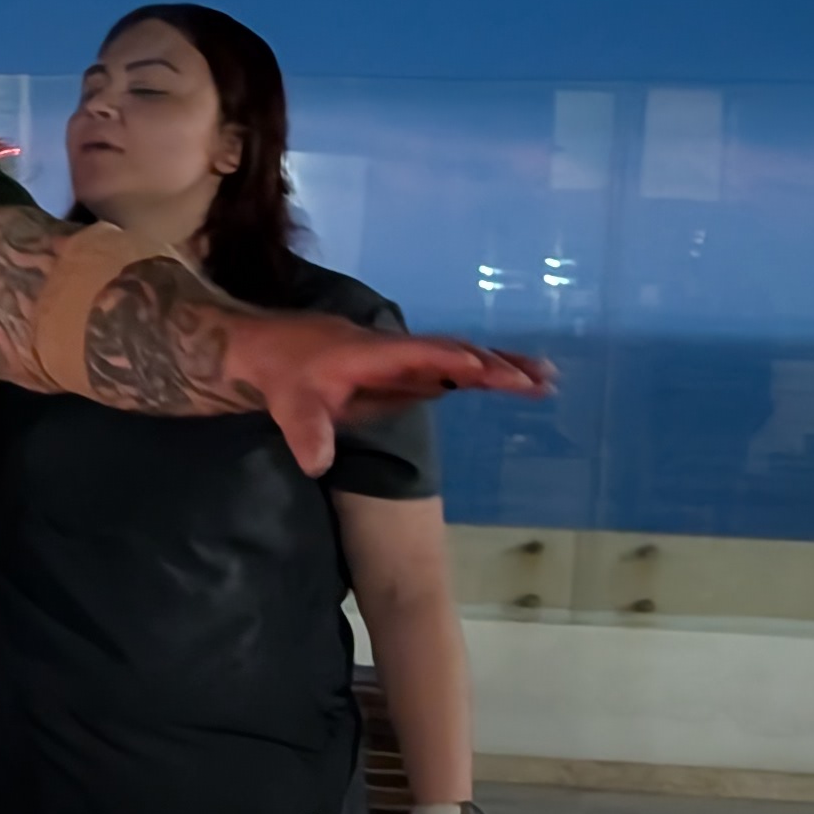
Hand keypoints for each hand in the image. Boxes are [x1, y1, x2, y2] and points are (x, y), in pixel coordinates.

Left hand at [222, 312, 551, 476]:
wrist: (267, 350)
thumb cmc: (281, 372)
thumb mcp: (287, 402)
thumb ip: (305, 430)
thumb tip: (316, 464)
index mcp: (374, 353)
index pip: (420, 355)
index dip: (450, 362)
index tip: (482, 370)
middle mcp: (398, 352)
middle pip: (454, 353)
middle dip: (495, 366)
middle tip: (538, 381)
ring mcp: (404, 361)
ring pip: (459, 358)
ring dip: (500, 368)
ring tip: (545, 379)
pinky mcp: (404, 372)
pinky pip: (450, 370)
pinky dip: (482, 374)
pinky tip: (512, 382)